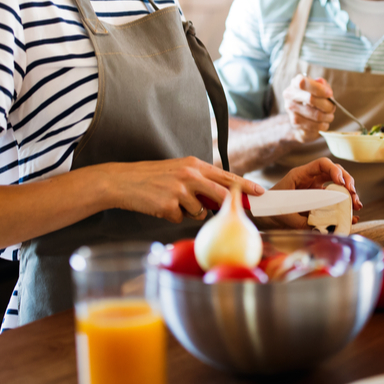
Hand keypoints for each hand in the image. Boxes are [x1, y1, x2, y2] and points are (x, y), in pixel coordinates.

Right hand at [104, 157, 264, 223]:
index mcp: (194, 165)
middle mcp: (189, 175)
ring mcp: (179, 190)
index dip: (246, 185)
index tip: (261, 192)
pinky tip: (160, 206)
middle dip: (231, 205)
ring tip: (172, 202)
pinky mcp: (168, 205)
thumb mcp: (178, 172)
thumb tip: (218, 199)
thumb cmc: (152, 178)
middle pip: (221, 193)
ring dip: (189, 212)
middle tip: (237, 213)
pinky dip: (172, 217)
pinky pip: (180, 219)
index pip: (226, 175)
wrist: (123, 181)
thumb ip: (199, 181)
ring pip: (200, 211)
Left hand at [264, 157, 361, 228]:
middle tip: (353, 194)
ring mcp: (316, 187)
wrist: (264, 212)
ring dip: (349, 194)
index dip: (335, 170)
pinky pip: (335, 198)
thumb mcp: (286, 215)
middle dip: (348, 181)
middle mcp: (311, 178)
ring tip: (356, 205)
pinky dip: (344, 205)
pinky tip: (352, 215)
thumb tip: (324, 230)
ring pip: (338, 184)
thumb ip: (304, 222)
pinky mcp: (319, 199)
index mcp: (301, 175)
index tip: (342, 183)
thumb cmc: (272, 208)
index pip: (322, 164)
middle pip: (335, 171)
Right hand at [281, 75, 334, 142]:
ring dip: (328, 116)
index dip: (318, 88)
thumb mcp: (317, 89)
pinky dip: (324, 125)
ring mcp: (291, 111)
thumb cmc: (311, 100)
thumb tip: (324, 86)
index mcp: (295, 84)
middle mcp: (290, 97)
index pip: (303, 83)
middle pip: (311, 99)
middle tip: (333, 107)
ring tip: (329, 115)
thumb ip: (322, 85)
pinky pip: (316, 126)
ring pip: (316, 115)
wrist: (299, 118)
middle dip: (327, 104)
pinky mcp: (296, 125)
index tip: (329, 93)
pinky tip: (324, 123)